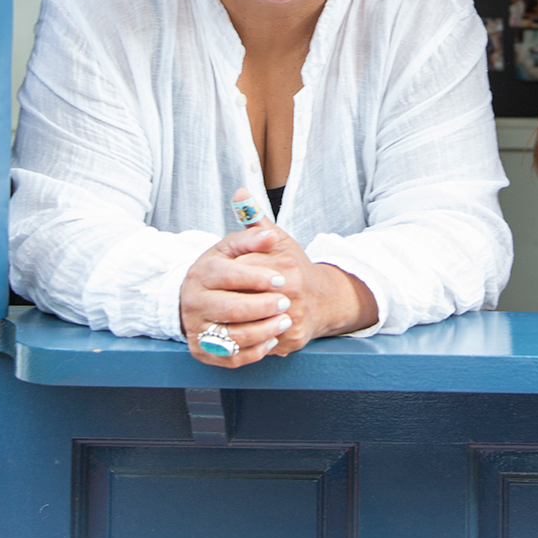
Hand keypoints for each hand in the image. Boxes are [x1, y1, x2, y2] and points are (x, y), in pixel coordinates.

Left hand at [179, 219, 377, 368]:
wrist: (323, 300)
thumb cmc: (294, 268)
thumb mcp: (277, 241)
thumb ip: (254, 219)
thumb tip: (240, 192)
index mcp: (284, 265)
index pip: (241, 270)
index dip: (227, 275)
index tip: (218, 278)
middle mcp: (291, 292)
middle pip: (242, 299)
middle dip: (225, 300)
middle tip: (214, 300)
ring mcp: (292, 319)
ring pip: (247, 326)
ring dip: (230, 324)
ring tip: (219, 318)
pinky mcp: (291, 340)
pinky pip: (258, 345)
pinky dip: (243, 341)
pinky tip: (234, 333)